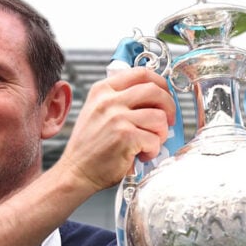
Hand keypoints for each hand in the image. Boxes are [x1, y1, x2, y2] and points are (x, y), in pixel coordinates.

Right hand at [59, 67, 176, 189]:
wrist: (76, 171)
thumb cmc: (90, 147)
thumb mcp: (97, 112)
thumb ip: (120, 99)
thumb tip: (155, 96)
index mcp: (102, 90)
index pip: (141, 73)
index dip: (161, 84)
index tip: (166, 97)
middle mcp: (109, 100)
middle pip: (155, 90)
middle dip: (169, 107)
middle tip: (168, 121)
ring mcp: (117, 118)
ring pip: (159, 117)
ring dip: (161, 133)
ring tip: (149, 144)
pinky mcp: (125, 137)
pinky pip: (155, 139)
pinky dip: (153, 150)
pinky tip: (141, 155)